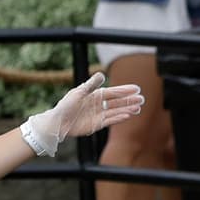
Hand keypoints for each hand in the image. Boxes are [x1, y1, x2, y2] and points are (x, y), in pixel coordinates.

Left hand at [21, 73, 143, 156]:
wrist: (57, 123)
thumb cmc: (65, 106)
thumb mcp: (78, 93)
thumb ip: (91, 85)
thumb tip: (102, 74)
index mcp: (94, 95)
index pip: (113, 92)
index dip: (124, 90)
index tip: (136, 89)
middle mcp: (98, 105)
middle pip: (117, 102)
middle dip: (129, 100)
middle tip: (142, 99)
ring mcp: (98, 115)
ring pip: (116, 111)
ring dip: (127, 109)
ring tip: (138, 108)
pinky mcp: (96, 125)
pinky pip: (110, 121)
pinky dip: (118, 118)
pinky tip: (128, 115)